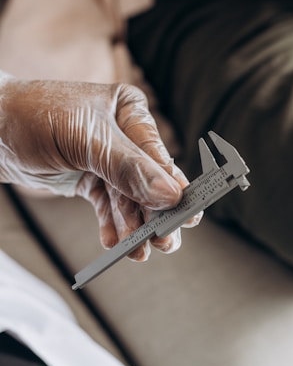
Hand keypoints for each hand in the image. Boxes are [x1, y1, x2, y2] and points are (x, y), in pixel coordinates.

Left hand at [0, 76, 201, 259]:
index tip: (186, 216)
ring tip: (137, 252)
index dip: (173, 187)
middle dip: (156, 213)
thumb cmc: (34, 117)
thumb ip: (128, 167)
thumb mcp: (84, 140)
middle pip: (149, 180)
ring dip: (133, 227)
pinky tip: (112, 241)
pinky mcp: (90, 178)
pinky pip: (107, 206)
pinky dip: (111, 225)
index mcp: (129, 113)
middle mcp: (123, 137)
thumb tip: (170, 194)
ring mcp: (106, 160)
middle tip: (165, 242)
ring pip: (129, 199)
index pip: (159, 155)